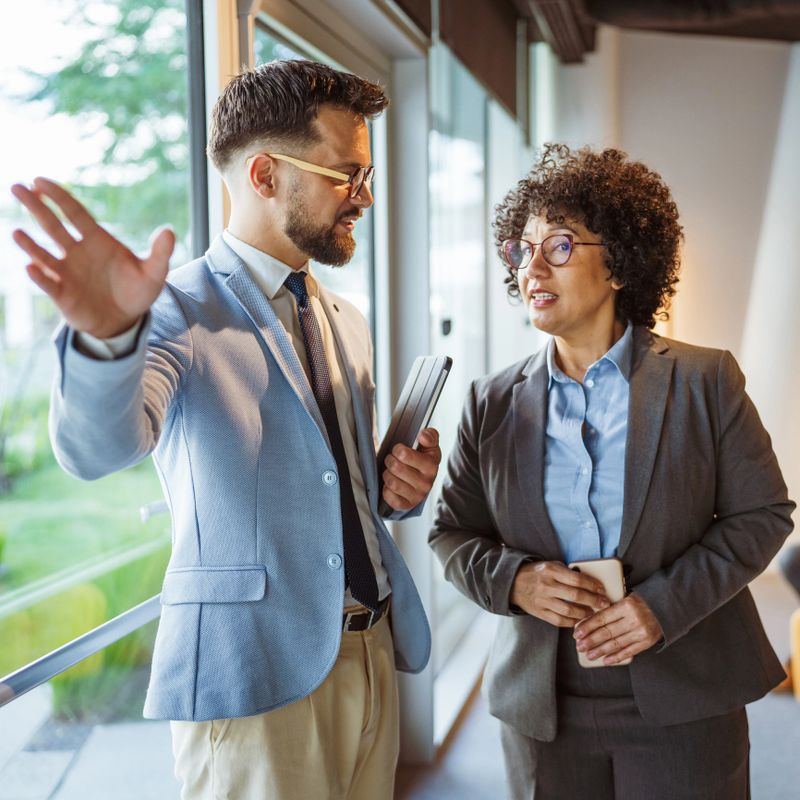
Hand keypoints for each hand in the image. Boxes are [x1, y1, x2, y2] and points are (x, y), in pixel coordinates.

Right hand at [10, 177, 174, 337]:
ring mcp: (67, 272)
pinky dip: (40, 276)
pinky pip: (48, 283)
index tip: (39, 180)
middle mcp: (77, 252)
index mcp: (97, 240)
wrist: (127, 320)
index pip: (75, 212)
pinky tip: (31, 267)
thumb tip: (168, 231)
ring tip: (16, 232)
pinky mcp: (63, 293)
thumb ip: (160, 252)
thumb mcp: (154, 273)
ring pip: (44, 253)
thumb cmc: (137, 291)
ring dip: (29, 243)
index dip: (58, 196)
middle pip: (53, 225)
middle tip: (16, 186)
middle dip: (35, 206)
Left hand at [381, 427, 440, 510]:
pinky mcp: (406, 505)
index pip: (404, 454)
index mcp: (431, 465)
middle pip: (395, 467)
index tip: (400, 450)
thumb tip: (423, 435)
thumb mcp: (428, 446)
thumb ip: (429, 436)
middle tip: (393, 460)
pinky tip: (391, 485)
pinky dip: (386, 489)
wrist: (421, 481)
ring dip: (387, 474)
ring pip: (391, 482)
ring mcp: (417, 496)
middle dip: (390, 460)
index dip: (397, 450)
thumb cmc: (422, 460)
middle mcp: (426, 482)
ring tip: (392, 472)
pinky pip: (389, 496)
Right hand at [510, 561, 609, 626]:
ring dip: (584, 613)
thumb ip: (567, 572)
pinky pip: (559, 620)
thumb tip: (590, 582)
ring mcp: (542, 600)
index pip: (577, 579)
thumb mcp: (550, 565)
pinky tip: (578, 620)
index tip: (601, 589)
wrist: (513, 582)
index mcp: (550, 570)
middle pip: (575, 595)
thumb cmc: (537, 573)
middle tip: (603, 603)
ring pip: (568, 610)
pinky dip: (571, 621)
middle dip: (593, 600)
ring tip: (591, 612)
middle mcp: (546, 585)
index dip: (592, 585)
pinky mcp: (539, 612)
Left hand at [573, 592, 663, 664]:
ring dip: (600, 650)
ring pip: (617, 643)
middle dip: (591, 641)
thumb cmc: (642, 601)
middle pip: (607, 632)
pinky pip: (630, 651)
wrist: (667, 605)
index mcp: (627, 605)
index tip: (577, 633)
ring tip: (589, 654)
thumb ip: (610, 609)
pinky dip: (616, 657)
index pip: (603, 617)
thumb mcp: (625, 598)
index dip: (588, 626)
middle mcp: (634, 619)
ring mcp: (642, 632)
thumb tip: (588, 621)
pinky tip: (606, 660)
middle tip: (579, 646)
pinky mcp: (648, 641)